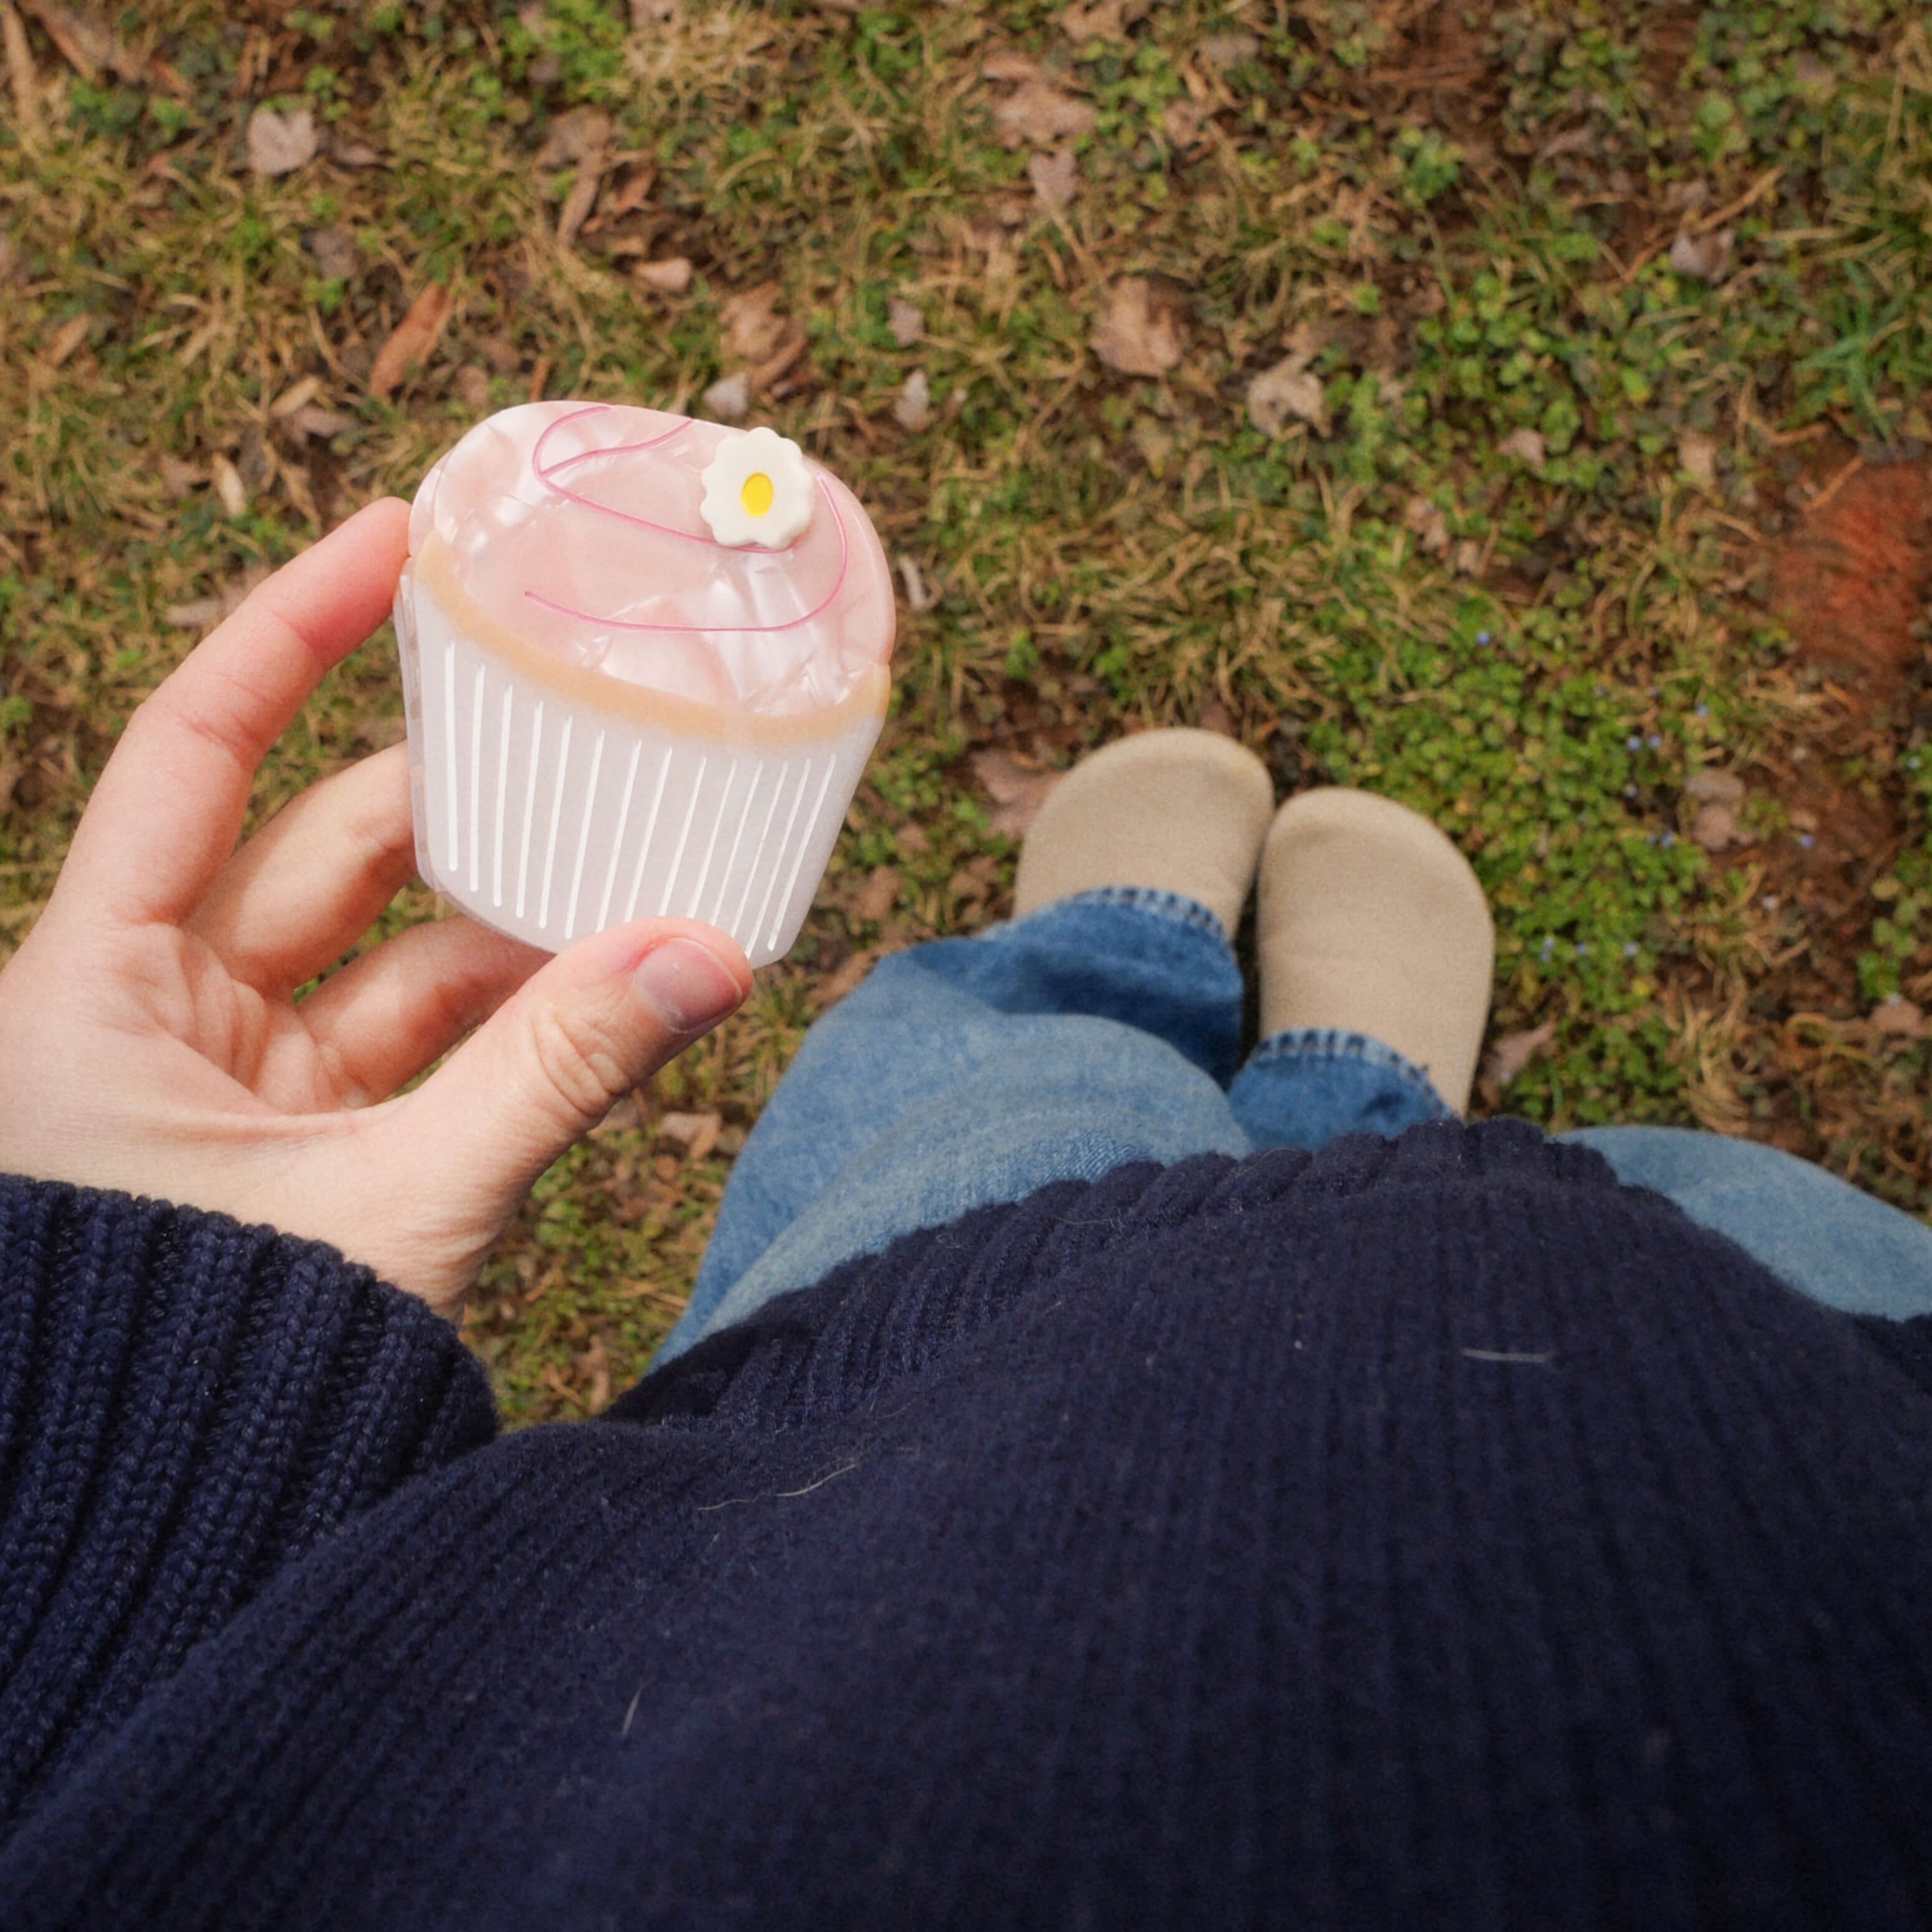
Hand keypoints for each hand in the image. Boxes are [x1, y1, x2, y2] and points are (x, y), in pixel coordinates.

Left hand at [0, 500, 750, 1316]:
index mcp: (90, 999)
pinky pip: (417, 1043)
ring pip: (385, 954)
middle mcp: (149, 1021)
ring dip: (507, 925)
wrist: (163, 1552)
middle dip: (458, 804)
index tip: (395, 537)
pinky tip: (601, 983)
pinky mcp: (300, 1151)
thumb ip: (555, 1078)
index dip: (289, 630)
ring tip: (631, 885)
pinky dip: (506, 1017)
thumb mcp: (392, 1208)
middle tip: (578, 737)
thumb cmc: (207, 1378)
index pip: (193, 754)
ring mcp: (230, 1088)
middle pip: (317, 848)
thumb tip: (707, 958)